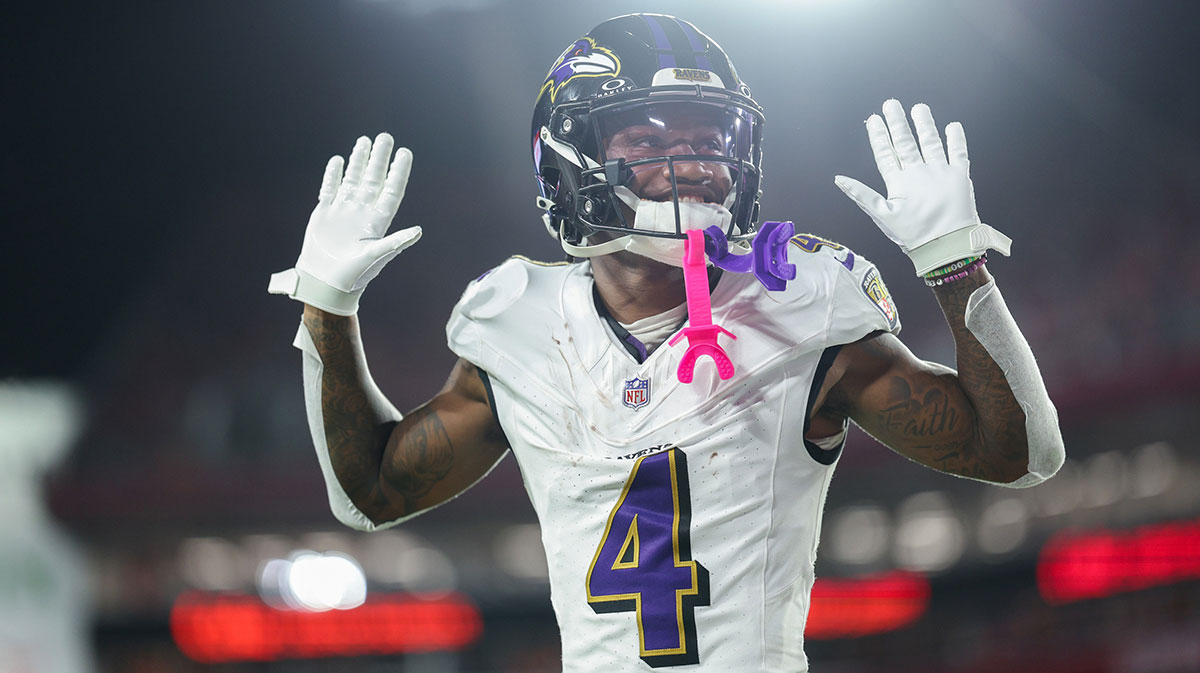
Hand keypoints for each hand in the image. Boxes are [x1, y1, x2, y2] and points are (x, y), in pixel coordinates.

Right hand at [269, 133, 421, 314]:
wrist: (325, 282)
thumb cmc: (355, 275)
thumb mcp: (377, 257)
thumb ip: (396, 242)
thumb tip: (418, 232)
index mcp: (378, 221)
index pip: (392, 190)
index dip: (398, 172)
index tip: (405, 153)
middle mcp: (362, 212)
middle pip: (373, 179)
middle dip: (379, 158)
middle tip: (385, 137)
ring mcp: (343, 211)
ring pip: (352, 179)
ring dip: (358, 161)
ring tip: (364, 141)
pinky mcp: (325, 213)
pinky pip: (330, 189)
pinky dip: (332, 175)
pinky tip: (338, 160)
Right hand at [834, 100, 1009, 275]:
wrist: (948, 246)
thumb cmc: (914, 235)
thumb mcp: (883, 217)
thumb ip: (861, 195)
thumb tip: (839, 179)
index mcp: (898, 182)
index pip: (885, 153)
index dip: (878, 135)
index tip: (874, 119)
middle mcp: (919, 172)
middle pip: (905, 142)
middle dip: (897, 121)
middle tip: (891, 104)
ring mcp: (940, 171)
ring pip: (930, 142)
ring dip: (924, 123)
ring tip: (919, 108)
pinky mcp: (959, 176)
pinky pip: (958, 152)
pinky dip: (956, 138)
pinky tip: (953, 126)